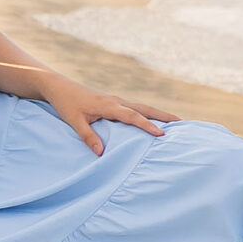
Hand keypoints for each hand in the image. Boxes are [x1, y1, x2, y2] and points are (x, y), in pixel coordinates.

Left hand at [40, 81, 175, 155]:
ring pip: (142, 106)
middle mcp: (116, 101)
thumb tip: (101, 153)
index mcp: (109, 105)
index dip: (147, 125)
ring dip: (158, 113)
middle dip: (163, 116)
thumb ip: (89, 137)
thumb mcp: (75, 122)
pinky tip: (153, 119)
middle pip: (144, 108)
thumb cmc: (67, 104)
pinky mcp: (114, 102)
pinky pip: (135, 108)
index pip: (132, 116)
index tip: (162, 134)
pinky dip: (148, 112)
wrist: (60, 87)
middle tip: (182, 124)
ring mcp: (116, 100)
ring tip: (175, 121)